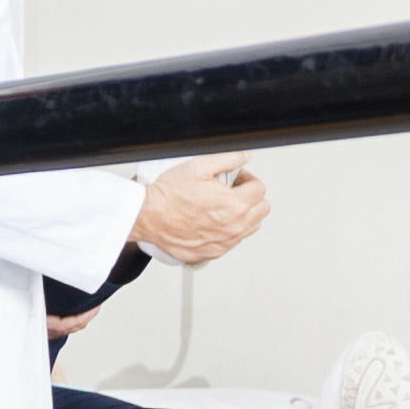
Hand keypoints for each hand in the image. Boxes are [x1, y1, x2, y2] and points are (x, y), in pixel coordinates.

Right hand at [135, 154, 267, 266]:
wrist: (148, 216)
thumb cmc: (169, 194)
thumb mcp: (200, 166)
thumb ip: (229, 158)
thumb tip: (246, 156)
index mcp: (235, 205)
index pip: (260, 189)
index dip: (247, 179)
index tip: (235, 179)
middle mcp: (234, 227)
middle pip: (262, 210)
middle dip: (250, 197)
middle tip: (232, 192)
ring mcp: (224, 242)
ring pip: (251, 228)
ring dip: (243, 215)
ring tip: (223, 207)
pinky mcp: (212, 252)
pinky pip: (232, 242)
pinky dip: (228, 231)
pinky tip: (212, 221)